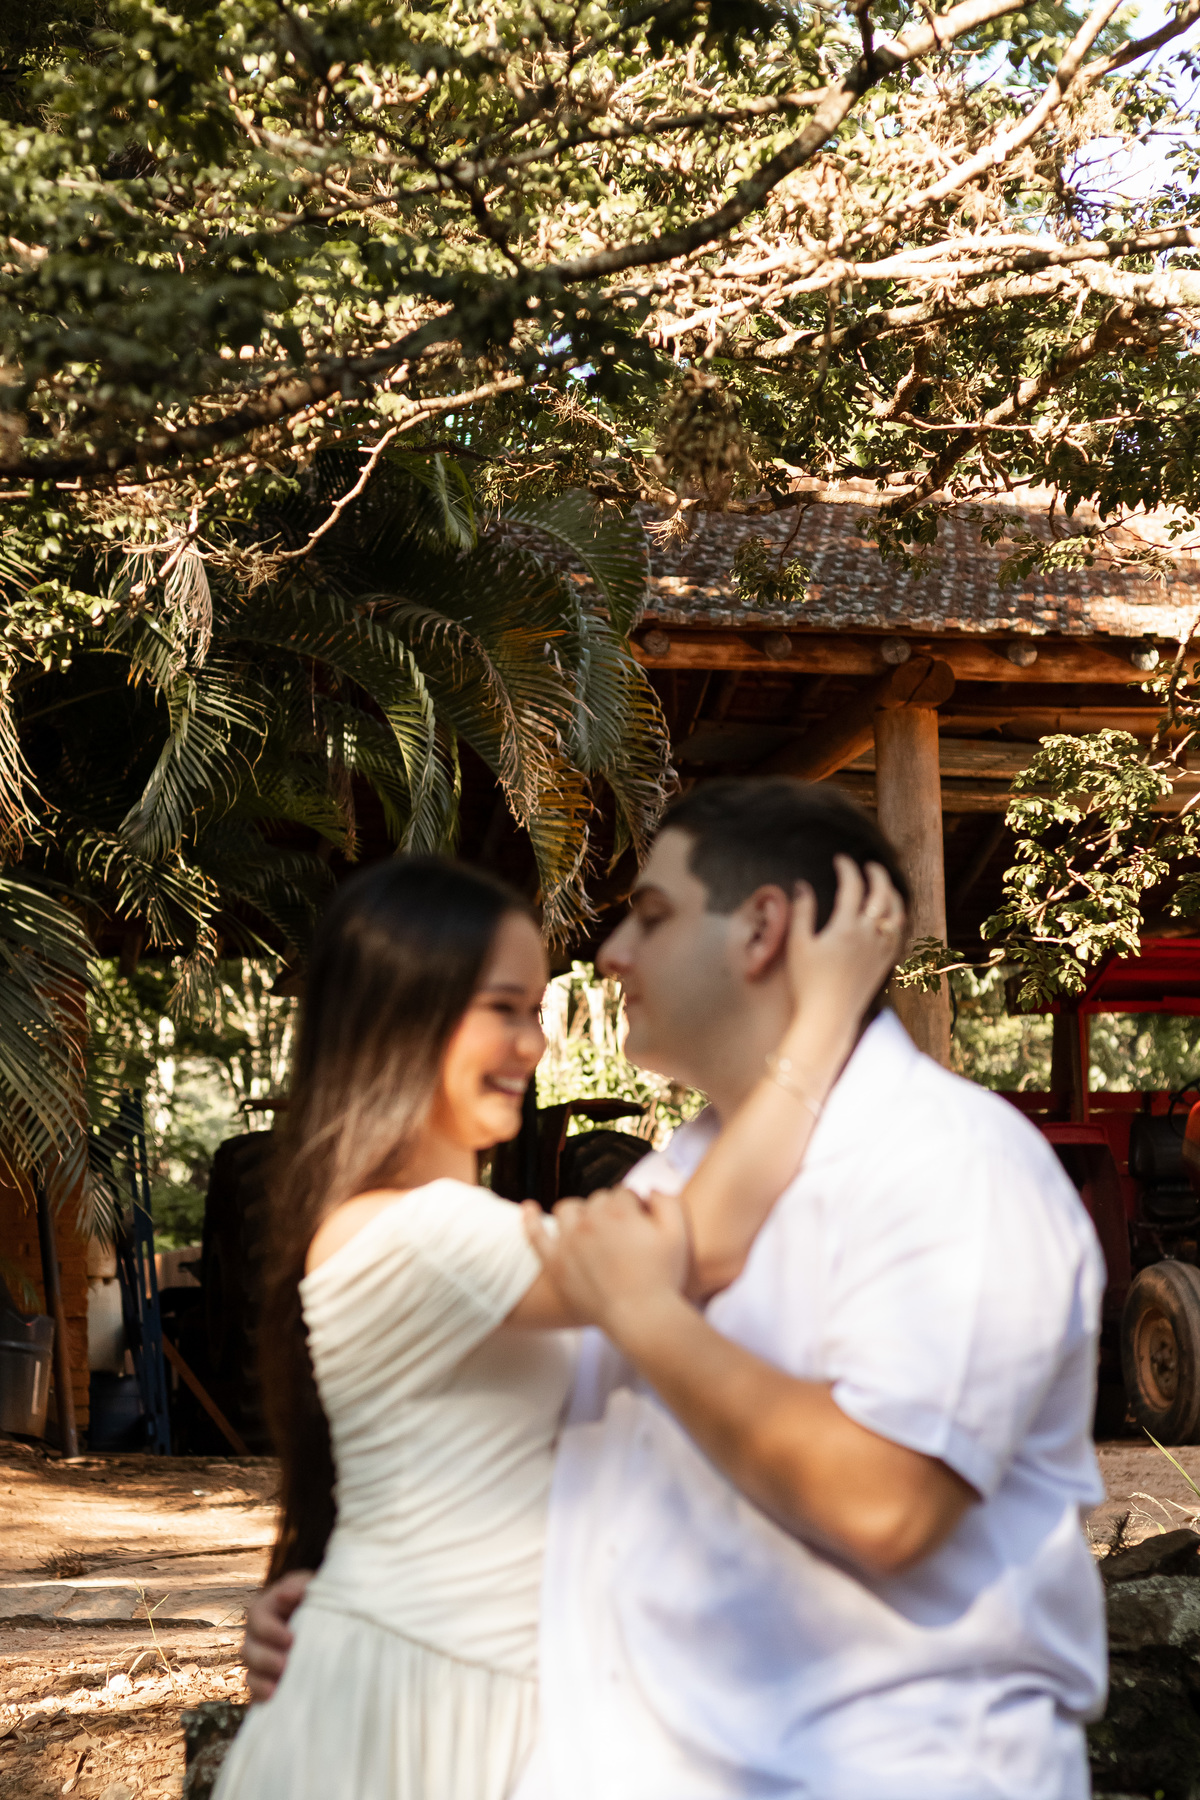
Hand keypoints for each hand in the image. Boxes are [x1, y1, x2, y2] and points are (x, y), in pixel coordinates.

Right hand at [242, 1569, 310, 1702]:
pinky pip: (253, 1687)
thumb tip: (284, 1594)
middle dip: (266, 1657)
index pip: (256, 1616)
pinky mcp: (265, 1677)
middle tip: (286, 1663)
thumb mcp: (312, 1586)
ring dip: (263, 1675)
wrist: (333, 1624)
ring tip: (283, 1677)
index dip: (269, 1629)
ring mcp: (259, 1657)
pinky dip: (261, 1690)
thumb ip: (300, 1585)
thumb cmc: (319, 1600)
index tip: (291, 1639)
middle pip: (248, 1647)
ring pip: (249, 1668)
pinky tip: (274, 1693)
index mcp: (266, 1608)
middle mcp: (257, 1634)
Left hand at [524, 1185, 689, 1332]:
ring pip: (568, 1209)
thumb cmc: (663, 1278)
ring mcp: (568, 1242)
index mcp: (620, 1211)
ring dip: (579, 1213)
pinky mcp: (554, 1263)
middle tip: (621, 1237)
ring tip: (590, 1229)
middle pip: (597, 1200)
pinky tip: (529, 1208)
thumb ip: (668, 1202)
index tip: (640, 1223)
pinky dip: (530, 1219)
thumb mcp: (678, 1234)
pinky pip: (535, 1234)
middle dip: (610, 1211)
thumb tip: (650, 1189)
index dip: (634, 1206)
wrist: (641, 1319)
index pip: (623, 1192)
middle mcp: (591, 1221)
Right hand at [786, 856, 906, 1044]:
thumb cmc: (808, 983)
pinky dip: (897, 917)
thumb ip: (802, 912)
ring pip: (897, 913)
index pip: (852, 887)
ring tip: (883, 886)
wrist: (828, 1018)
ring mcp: (880, 950)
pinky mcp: (885, 964)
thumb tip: (802, 886)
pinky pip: (899, 933)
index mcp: (846, 928)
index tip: (840, 860)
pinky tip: (890, 916)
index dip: (847, 868)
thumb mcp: (797, 945)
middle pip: (882, 894)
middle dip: (877, 874)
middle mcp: (869, 936)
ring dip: (892, 894)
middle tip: (867, 865)